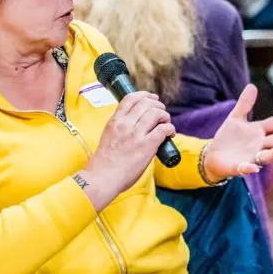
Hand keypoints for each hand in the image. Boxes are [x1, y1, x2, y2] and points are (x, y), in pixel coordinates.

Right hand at [78, 92, 174, 210]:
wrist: (102, 178)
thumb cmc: (104, 163)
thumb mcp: (108, 137)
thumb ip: (120, 128)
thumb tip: (136, 127)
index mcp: (114, 121)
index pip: (130, 98)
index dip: (144, 95)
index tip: (152, 98)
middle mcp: (125, 124)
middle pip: (146, 103)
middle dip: (158, 105)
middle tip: (162, 113)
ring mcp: (136, 134)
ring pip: (156, 113)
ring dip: (165, 116)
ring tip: (166, 123)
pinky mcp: (146, 145)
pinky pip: (163, 129)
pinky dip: (170, 128)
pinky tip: (170, 134)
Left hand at [204, 85, 272, 182]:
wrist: (213, 155)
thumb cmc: (227, 138)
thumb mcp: (235, 118)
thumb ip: (244, 104)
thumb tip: (252, 85)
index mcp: (258, 131)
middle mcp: (259, 145)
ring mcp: (251, 157)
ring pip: (266, 156)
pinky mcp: (240, 167)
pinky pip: (246, 168)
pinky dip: (249, 168)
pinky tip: (253, 168)